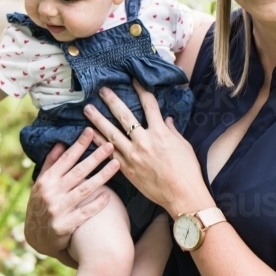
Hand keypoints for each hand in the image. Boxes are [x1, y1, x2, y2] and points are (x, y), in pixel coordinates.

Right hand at [23, 128, 120, 262]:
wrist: (35, 238)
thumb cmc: (41, 206)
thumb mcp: (40, 184)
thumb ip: (51, 164)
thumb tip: (61, 144)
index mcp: (46, 180)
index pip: (65, 159)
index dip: (78, 145)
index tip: (91, 132)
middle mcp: (50, 193)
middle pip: (77, 172)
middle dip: (95, 157)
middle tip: (110, 145)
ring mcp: (57, 209)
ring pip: (83, 189)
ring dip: (102, 176)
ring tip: (116, 165)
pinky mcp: (64, 226)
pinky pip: (83, 213)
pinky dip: (95, 204)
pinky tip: (108, 195)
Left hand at [84, 81, 213, 215]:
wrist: (182, 195)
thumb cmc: (188, 171)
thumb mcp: (183, 146)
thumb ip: (172, 131)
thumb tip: (166, 120)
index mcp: (160, 132)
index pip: (149, 104)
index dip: (141, 89)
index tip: (133, 79)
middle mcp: (144, 141)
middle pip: (124, 116)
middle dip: (111, 101)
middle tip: (101, 91)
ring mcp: (133, 155)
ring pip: (111, 133)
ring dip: (98, 120)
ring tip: (87, 110)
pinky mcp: (127, 169)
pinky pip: (110, 153)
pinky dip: (100, 144)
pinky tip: (91, 136)